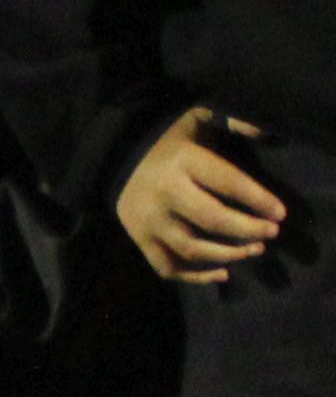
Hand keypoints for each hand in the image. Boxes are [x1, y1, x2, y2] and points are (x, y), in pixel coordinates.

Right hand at [120, 106, 286, 283]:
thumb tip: (263, 130)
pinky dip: (196, 277)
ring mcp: (148, 220)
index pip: (228, 183)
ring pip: (193, 248)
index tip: (280, 213)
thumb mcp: (197, 119)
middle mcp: (163, 192)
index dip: (258, 200)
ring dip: (230, 255)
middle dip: (248, 229)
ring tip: (255, 250)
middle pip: (212, 220)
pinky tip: (224, 274)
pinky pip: (168, 267)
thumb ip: (230, 118)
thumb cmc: (170, 142)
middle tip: (272, 233)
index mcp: (182, 161)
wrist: (116, 157)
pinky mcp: (139, 238)